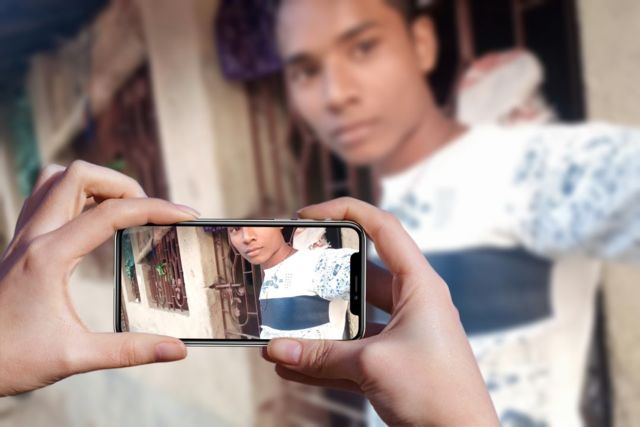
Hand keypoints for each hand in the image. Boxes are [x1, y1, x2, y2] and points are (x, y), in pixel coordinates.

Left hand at [0, 161, 198, 396]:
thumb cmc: (9, 359)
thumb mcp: (74, 357)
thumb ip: (129, 351)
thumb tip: (176, 351)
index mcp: (49, 256)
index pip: (111, 213)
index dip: (155, 209)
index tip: (186, 215)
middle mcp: (33, 236)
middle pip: (80, 175)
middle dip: (124, 184)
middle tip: (149, 213)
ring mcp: (22, 236)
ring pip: (58, 178)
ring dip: (96, 183)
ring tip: (123, 208)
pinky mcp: (20, 244)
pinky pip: (47, 197)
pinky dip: (76, 195)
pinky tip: (92, 220)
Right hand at [262, 197, 497, 425]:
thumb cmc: (438, 394)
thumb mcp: (373, 365)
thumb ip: (322, 355)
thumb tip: (277, 350)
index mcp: (420, 286)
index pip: (383, 228)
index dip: (345, 211)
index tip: (308, 215)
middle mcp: (412, 303)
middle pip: (361, 274)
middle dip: (324, 273)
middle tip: (291, 268)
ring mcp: (402, 333)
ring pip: (354, 316)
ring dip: (321, 323)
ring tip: (284, 323)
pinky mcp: (394, 362)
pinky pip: (353, 351)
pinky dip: (325, 356)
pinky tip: (293, 363)